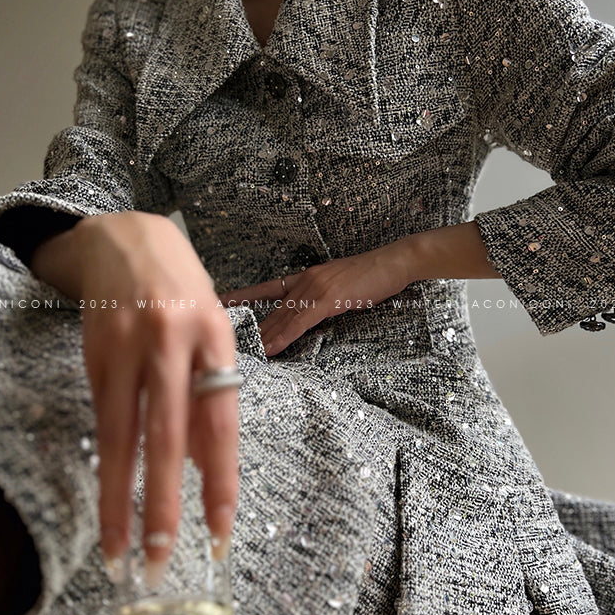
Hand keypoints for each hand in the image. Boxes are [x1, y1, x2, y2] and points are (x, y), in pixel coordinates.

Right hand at [71, 211, 238, 582]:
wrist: (128, 238)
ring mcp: (127, 347)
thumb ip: (210, 398)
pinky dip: (108, 462)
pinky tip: (110, 496)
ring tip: (120, 548)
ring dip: (121, 498)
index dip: (220, 481)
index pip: (221, 423)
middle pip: (167, 435)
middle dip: (164, 503)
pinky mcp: (93, 354)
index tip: (220, 531)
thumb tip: (208, 468)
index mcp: (215, 339)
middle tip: (162, 557)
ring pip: (123, 436)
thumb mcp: (212, 335)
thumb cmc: (182, 296)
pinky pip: (102, 418)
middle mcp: (172, 342)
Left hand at [217, 242, 411, 356]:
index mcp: (305, 277)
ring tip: (243, 353)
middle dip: (248, 326)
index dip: (242, 297)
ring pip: (281, 318)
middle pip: (270, 309)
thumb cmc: (373, 274)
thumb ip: (321, 299)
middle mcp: (304, 281)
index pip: (265, 289)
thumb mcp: (340, 286)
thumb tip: (309, 315)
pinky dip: (283, 337)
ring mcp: (314, 289)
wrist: (393, 262)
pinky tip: (271, 348)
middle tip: (222, 337)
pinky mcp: (328, 299)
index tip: (221, 303)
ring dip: (262, 338)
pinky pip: (300, 322)